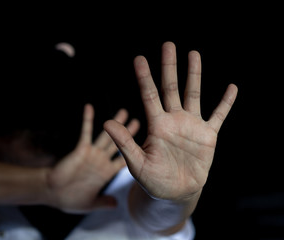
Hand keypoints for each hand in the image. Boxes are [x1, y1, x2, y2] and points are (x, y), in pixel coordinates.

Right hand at [47, 104, 139, 212]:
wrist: (53, 193)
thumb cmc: (70, 199)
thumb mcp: (91, 202)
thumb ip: (103, 202)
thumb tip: (116, 205)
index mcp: (105, 173)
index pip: (123, 160)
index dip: (134, 152)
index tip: (144, 145)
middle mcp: (100, 160)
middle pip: (118, 144)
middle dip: (128, 133)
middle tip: (138, 120)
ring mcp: (91, 154)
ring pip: (106, 135)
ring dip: (114, 123)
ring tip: (123, 111)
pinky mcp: (80, 149)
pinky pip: (85, 133)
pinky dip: (87, 120)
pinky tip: (89, 107)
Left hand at [104, 42, 237, 200]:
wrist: (175, 192)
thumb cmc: (153, 180)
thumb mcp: (137, 163)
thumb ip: (125, 143)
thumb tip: (107, 122)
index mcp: (156, 125)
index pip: (149, 96)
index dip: (144, 78)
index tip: (139, 59)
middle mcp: (173, 120)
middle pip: (170, 88)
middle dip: (169, 67)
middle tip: (168, 45)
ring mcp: (191, 125)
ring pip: (193, 94)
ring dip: (194, 75)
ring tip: (194, 54)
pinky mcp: (208, 135)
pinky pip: (218, 115)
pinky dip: (225, 103)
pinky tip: (232, 87)